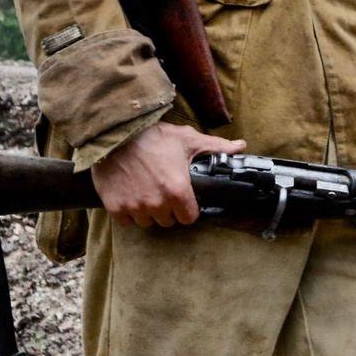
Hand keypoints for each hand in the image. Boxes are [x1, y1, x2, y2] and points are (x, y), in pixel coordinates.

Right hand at [91, 122, 245, 227]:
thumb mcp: (187, 139)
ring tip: (147, 190)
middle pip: (168, 221)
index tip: (184, 199)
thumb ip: (215, 147)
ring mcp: (135, 207)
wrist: (114, 134)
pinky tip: (131, 194)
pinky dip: (129, 211)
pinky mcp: (115, 207)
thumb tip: (240, 146)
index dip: (188, 208)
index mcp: (177, 191)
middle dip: (168, 208)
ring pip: (147, 221)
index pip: (189, 218)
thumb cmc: (152, 136)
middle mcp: (157, 203)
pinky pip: (127, 221)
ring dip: (149, 211)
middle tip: (163, 190)